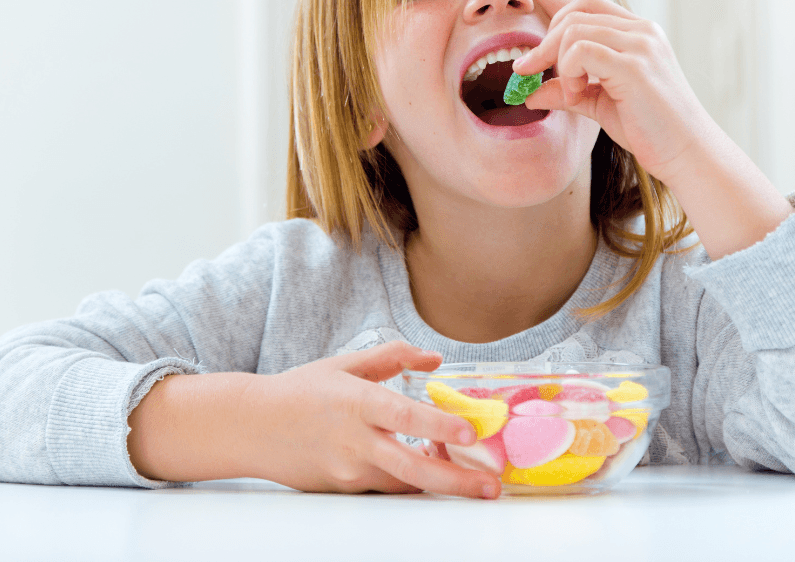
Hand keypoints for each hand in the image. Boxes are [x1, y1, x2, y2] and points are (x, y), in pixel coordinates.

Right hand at [241, 341, 500, 497]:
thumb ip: (393, 356)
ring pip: (402, 484)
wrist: (251, 427)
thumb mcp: (346, 364)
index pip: (404, 416)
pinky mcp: (342, 488)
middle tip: (491, 486)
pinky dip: (409, 482)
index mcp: (357, 402)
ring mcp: (347, 470)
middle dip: (457, 481)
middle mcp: (354, 441)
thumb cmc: (300, 391)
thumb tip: (434, 358)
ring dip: (438, 483)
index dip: (439, 426)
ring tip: (471, 480)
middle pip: (412, 468)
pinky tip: (429, 471)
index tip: (470, 433)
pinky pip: (383, 488)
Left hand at [512, 0, 715, 186]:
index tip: (533, 62)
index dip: (553, 29)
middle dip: (544, 45)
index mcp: (637, 32)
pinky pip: (582, 51)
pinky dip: (569, 72)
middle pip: (574, 13)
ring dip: (559, 62)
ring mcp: (641, 45)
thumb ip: (568, 92)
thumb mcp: (600, 104)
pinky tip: (578, 96)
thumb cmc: (650, 129)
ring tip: (573, 93)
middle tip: (530, 74)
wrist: (687, 153)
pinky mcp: (635, 66)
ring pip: (574, 29)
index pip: (585, 6)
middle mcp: (642, 31)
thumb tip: (530, 93)